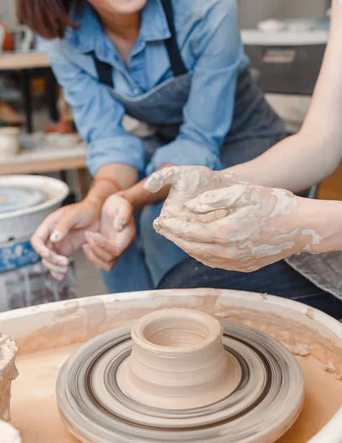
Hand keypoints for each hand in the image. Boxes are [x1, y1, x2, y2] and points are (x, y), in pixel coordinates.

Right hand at [31, 199, 99, 279]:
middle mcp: (51, 235)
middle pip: (43, 253)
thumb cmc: (84, 210)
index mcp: (49, 225)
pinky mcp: (66, 250)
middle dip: (51, 261)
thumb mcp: (74, 215)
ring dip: (54, 268)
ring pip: (49, 260)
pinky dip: (58, 270)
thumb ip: (63, 226)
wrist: (97, 214)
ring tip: (66, 270)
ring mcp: (58, 244)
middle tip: (65, 263)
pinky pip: (58, 263)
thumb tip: (53, 239)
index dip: (40, 249)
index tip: (50, 255)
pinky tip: (62, 276)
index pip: (37, 240)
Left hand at [83, 193, 135, 271]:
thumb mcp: (122, 204)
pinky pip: (100, 261)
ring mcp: (115, 249)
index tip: (93, 233)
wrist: (116, 205)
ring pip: (106, 265)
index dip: (104, 245)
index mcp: (127, 236)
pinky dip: (91, 256)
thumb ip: (123, 215)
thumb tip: (120, 226)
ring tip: (85, 243)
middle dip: (96, 249)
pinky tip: (85, 244)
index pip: (117, 250)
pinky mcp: (107, 249)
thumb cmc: (119, 203)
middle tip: (88, 234)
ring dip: (93, 256)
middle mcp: (123, 245)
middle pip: (110, 260)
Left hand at [147, 167, 317, 271]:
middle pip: (192, 247)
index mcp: (227, 232)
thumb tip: (190, 207)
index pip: (190, 232)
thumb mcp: (242, 194)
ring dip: (185, 247)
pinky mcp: (245, 266)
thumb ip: (213, 200)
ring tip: (174, 235)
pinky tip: (196, 246)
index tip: (158, 221)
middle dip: (173, 237)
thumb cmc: (273, 204)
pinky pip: (216, 262)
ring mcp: (238, 262)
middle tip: (159, 228)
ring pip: (202, 257)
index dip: (172, 227)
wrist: (301, 226)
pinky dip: (201, 254)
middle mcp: (230, 252)